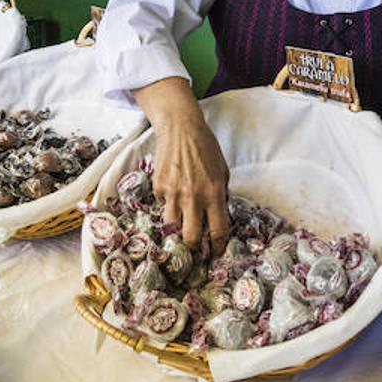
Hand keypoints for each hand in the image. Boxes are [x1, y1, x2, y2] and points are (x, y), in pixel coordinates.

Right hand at [134, 77, 230, 251]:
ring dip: (177, 229)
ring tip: (182, 225)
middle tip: (196, 246)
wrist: (180, 128)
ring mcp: (173, 193)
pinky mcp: (158, 187)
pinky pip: (163, 205)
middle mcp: (193, 197)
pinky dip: (168, 205)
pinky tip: (173, 193)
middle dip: (194, 247)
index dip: (219, 247)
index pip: (218, 230)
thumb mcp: (223, 170)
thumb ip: (222, 194)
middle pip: (191, 238)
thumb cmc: (205, 147)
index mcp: (214, 193)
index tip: (217, 252)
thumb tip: (218, 215)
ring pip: (172, 227)